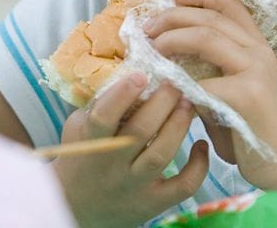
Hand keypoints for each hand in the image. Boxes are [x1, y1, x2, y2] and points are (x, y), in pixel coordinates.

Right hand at [53, 72, 209, 227]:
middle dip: (162, 102)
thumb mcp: (78, 128)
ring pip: (162, 154)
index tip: (141, 74)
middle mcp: (112, 166)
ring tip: (189, 102)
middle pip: (141, 131)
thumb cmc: (81, 156)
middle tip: (175, 82)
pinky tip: (201, 144)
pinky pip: (183, 186)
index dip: (122, 94)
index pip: (104, 117)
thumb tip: (128, 70)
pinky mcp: (153, 203)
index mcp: (92, 143)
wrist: (75, 206)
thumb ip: (99, 104)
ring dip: (179, 124)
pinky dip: (198, 166)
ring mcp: (134, 186)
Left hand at [144, 0, 276, 188]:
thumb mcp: (231, 87)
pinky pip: (203, 81)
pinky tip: (165, 89)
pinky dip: (178, 83)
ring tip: (151, 46)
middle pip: (211, 17)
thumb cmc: (251, 127)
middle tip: (147, 26)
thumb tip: (164, 51)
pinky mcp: (248, 96)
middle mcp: (259, 52)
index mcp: (256, 45)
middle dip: (173, 16)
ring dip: (172, 38)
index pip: (228, 4)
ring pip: (207, 37)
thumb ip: (207, 67)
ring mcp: (256, 71)